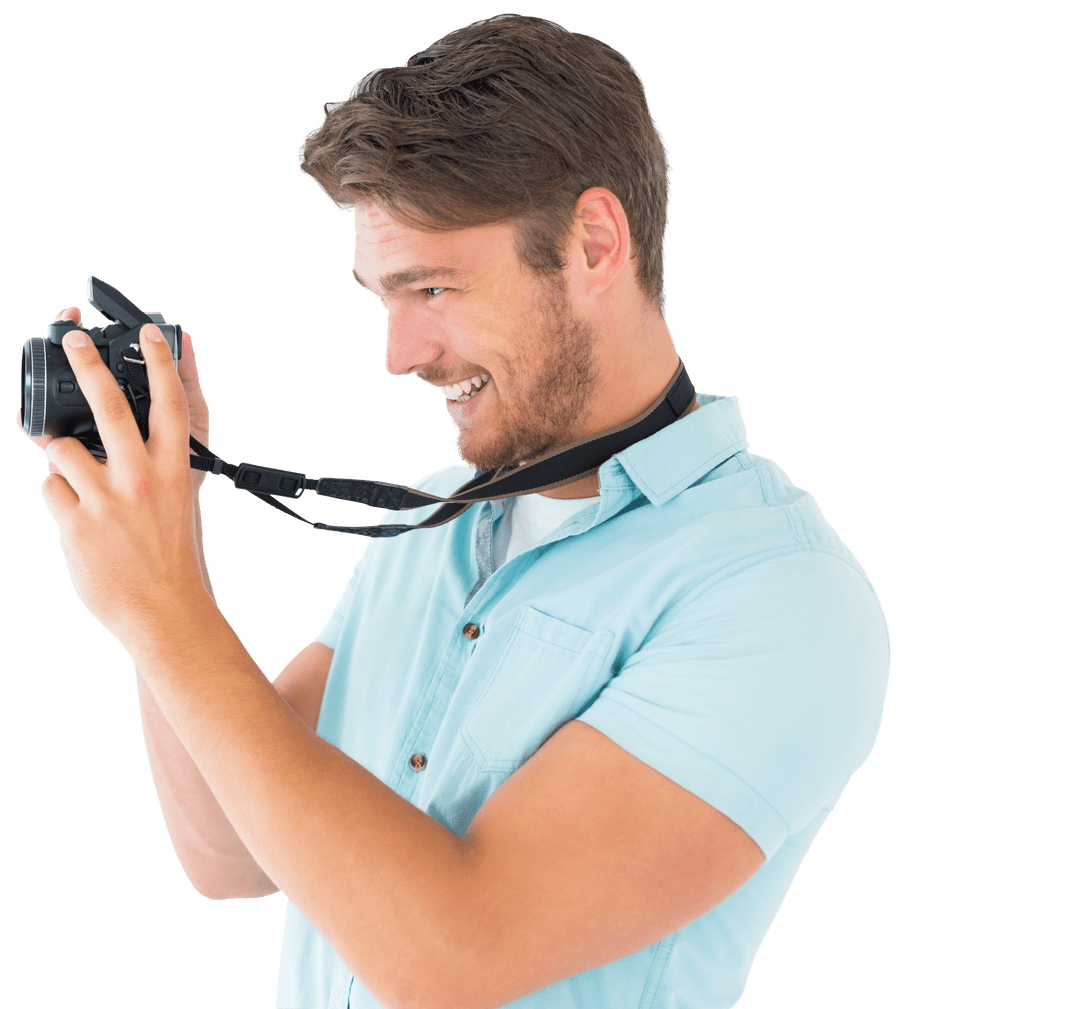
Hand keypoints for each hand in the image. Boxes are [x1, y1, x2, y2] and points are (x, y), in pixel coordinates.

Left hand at [25, 315, 211, 648]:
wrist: (165, 609)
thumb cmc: (175, 555)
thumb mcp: (182, 500)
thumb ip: (161, 461)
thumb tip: (135, 428)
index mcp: (173, 470)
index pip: (171, 403)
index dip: (164, 361)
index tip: (155, 332)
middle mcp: (140, 478)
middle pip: (108, 405)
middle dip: (86, 362)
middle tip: (72, 336)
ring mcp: (105, 499)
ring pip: (61, 449)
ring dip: (63, 456)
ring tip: (80, 476)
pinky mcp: (75, 523)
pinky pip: (51, 489)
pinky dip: (61, 496)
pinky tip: (81, 516)